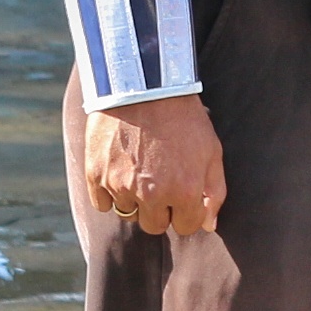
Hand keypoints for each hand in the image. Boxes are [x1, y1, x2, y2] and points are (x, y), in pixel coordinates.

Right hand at [83, 93, 224, 234]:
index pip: (186, 226)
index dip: (186, 210)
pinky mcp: (96, 174)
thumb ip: (215, 191)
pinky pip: (102, 204)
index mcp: (184, 191)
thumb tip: (208, 225)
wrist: (144, 83)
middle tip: (160, 180)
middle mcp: (151, 195)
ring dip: (135, 199)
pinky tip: (119, 170)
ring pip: (129, 213)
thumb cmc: (183, 116)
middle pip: (155, 225)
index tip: (182, 193)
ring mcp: (121, 185)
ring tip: (139, 169)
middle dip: (160, 209)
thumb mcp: (211, 149)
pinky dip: (109, 193)